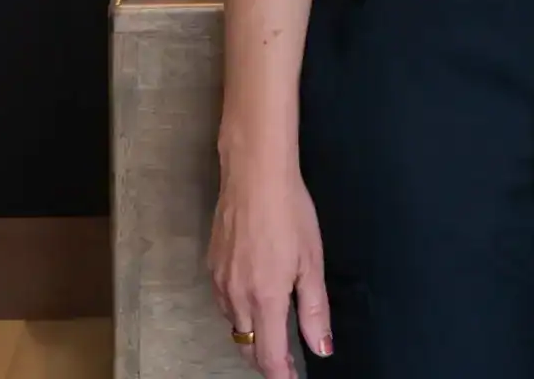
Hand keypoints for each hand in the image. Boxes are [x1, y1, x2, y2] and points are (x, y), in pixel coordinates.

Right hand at [208, 160, 331, 375]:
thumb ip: (314, 309)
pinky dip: (239, 310)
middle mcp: (237, 297)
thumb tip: (321, 348)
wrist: (254, 174)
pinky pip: (224, 302)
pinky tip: (252, 297)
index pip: (269, 356)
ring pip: (233, 325)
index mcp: (265, 299)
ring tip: (271, 331)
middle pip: (247, 346)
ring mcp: (220, 282)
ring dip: (251, 335)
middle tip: (285, 362)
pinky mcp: (211, 266)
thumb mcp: (311, 260)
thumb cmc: (290, 212)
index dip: (281, 375)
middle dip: (265, 359)